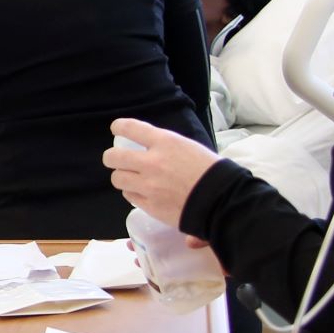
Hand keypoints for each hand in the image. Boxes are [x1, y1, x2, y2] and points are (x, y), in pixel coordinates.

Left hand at [102, 118, 221, 229]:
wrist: (222, 200)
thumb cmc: (212, 171)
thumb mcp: (190, 148)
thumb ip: (167, 147)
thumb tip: (153, 147)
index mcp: (166, 143)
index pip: (132, 129)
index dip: (120, 127)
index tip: (116, 128)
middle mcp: (152, 162)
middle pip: (114, 157)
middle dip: (111, 157)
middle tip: (115, 159)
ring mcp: (149, 185)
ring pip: (117, 178)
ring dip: (121, 177)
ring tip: (128, 178)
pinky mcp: (149, 205)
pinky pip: (129, 196)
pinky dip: (132, 193)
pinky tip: (140, 192)